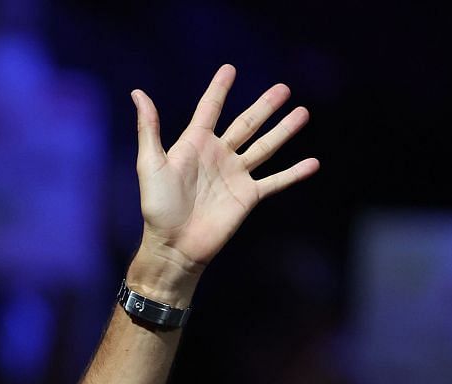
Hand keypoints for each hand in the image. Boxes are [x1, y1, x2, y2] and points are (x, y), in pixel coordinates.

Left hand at [128, 65, 317, 290]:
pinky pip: (275, 181)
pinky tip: (313, 162)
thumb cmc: (157, 207)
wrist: (174, 245)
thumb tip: (137, 93)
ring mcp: (235, 175)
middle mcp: (218, 156)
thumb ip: (149, 128)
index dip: (219, 90)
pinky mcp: (248, 196)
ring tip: (303, 113)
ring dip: (284, 130)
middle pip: (246, 124)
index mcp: (195, 144)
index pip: (210, 109)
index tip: (230, 69)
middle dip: (265, 106)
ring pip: (265, 147)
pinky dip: (294, 173)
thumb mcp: (150, 164)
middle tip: (283, 88)